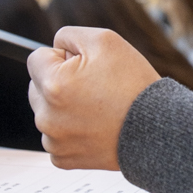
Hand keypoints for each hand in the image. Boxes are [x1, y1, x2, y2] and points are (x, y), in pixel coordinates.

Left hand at [28, 26, 158, 170]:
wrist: (156, 130)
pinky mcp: (62, 158)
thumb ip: (68, 34)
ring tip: (98, 108)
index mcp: (52, 85)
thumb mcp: (105, 40)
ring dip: (63, 106)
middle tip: (93, 86)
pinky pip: (56, 135)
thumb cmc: (133, 86)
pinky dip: (71, 130)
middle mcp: (46, 116)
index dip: (62, 56)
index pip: (36, 58)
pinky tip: (95, 126)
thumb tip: (54, 47)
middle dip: (58, 81)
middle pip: (37, 86)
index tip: (84, 66)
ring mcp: (53, 140)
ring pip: (47, 111)